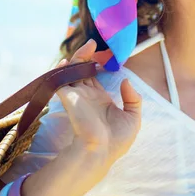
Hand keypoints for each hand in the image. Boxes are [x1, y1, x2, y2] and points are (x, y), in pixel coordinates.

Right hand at [55, 39, 141, 163]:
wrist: (101, 152)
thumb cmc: (117, 140)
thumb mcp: (133, 118)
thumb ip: (133, 98)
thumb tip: (126, 80)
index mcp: (99, 99)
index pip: (93, 77)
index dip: (96, 64)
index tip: (104, 53)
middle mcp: (86, 96)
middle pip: (81, 70)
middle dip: (86, 55)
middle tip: (93, 43)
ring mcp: (77, 96)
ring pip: (72, 70)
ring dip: (77, 57)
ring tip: (88, 45)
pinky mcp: (69, 97)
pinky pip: (61, 79)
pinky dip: (62, 69)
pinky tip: (66, 60)